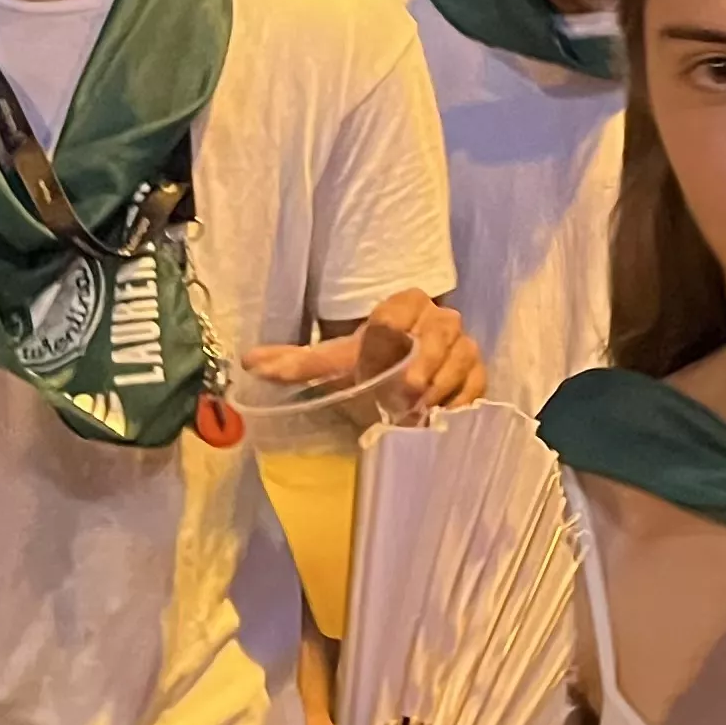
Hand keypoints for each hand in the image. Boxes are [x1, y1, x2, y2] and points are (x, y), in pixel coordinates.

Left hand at [245, 289, 485, 412]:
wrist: (398, 383)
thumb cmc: (366, 367)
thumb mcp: (332, 364)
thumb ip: (295, 363)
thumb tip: (248, 362)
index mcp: (404, 306)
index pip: (401, 309)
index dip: (388, 334)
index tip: (371, 361)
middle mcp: (439, 320)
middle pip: (440, 332)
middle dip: (422, 363)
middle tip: (403, 393)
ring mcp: (463, 347)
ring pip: (461, 359)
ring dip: (438, 387)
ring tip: (415, 412)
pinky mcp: (477, 375)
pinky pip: (476, 386)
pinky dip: (458, 403)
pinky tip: (437, 419)